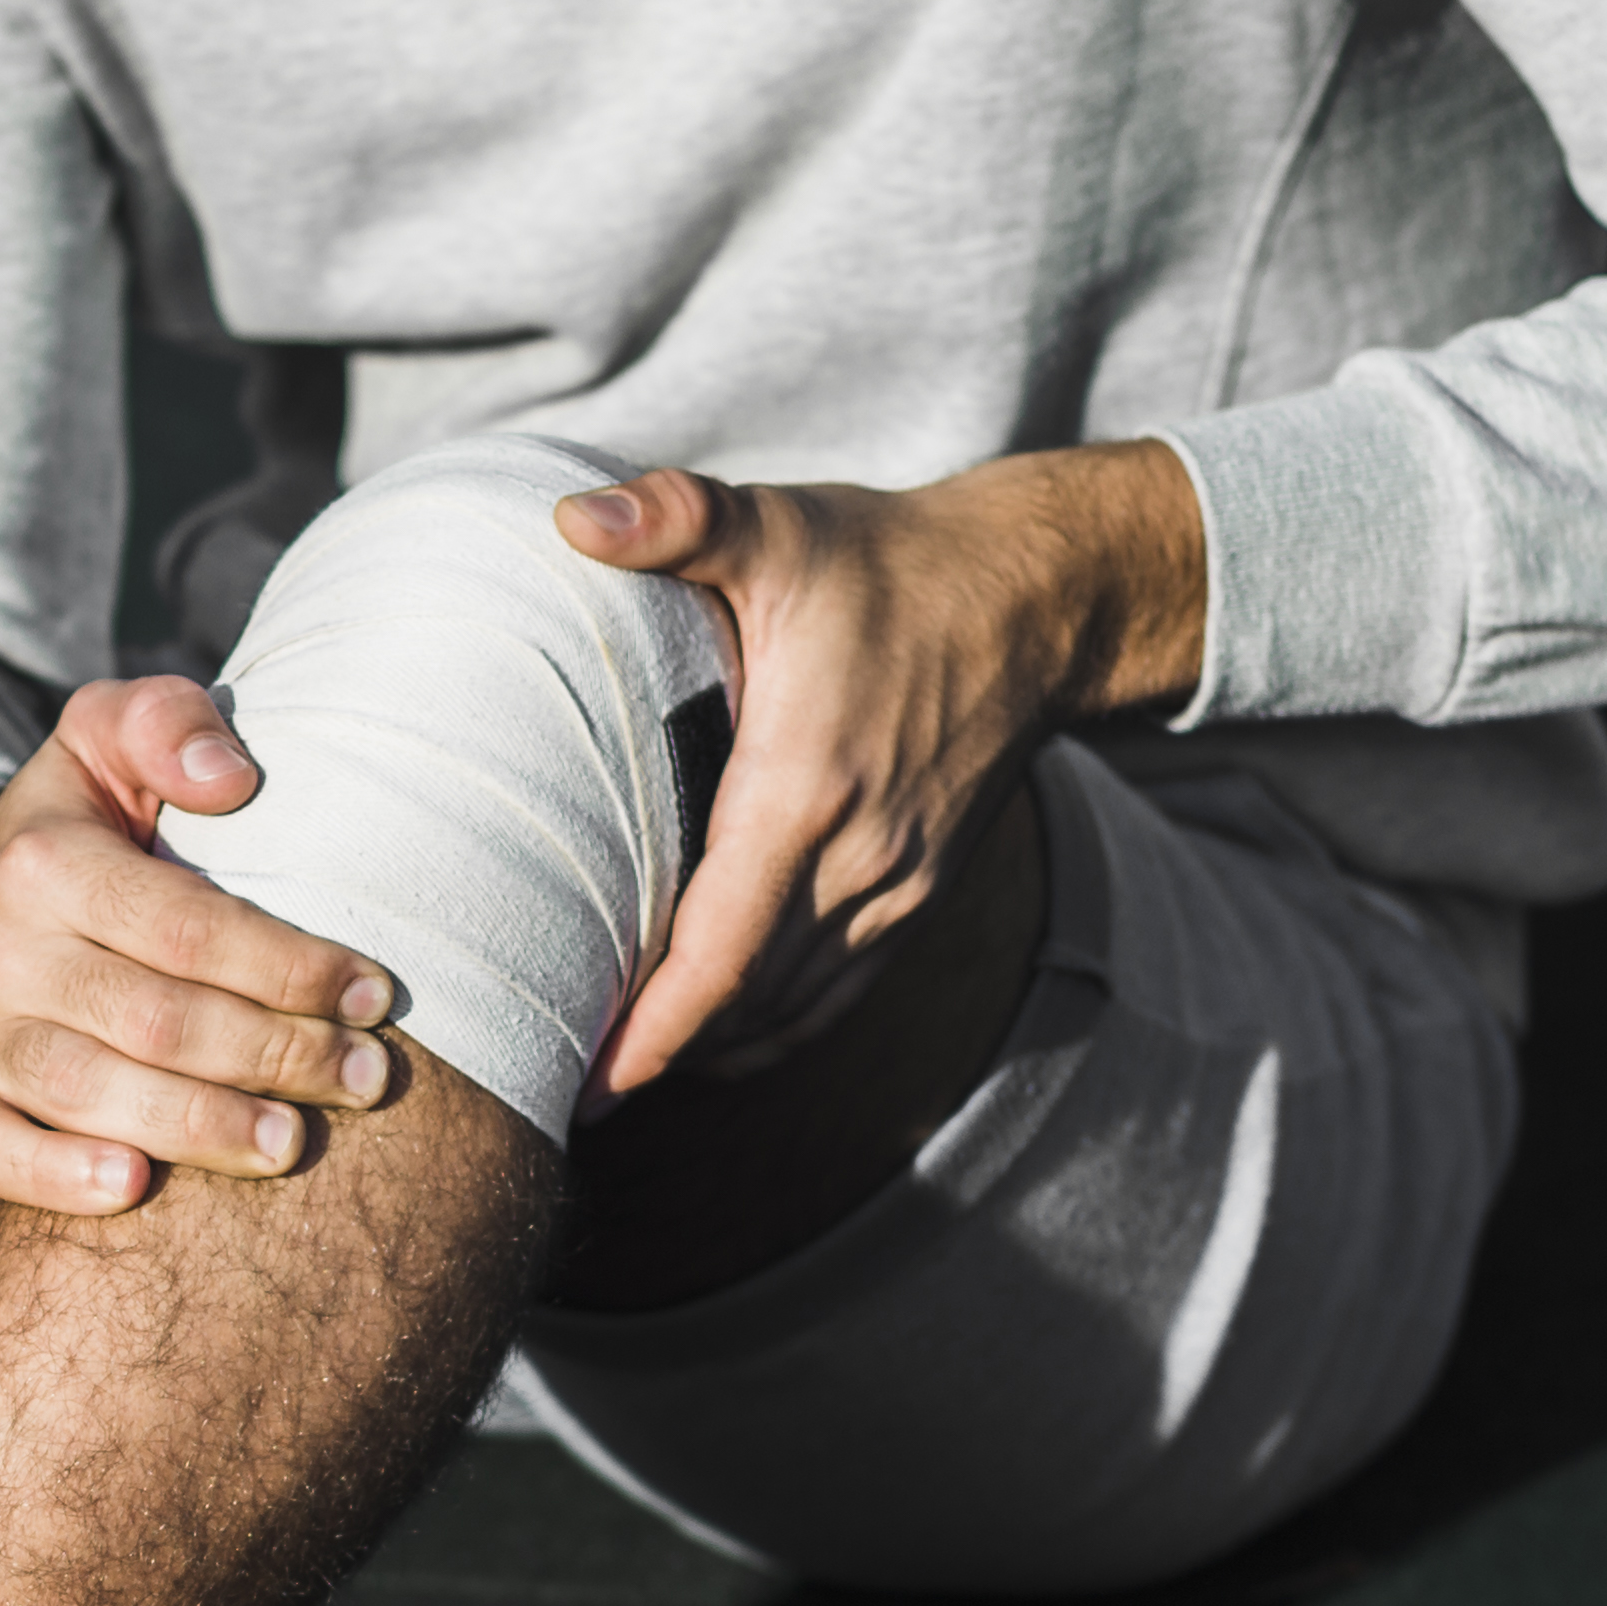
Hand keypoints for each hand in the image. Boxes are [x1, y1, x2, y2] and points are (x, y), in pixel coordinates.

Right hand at [0, 674, 400, 1213]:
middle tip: (365, 1077)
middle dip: (275, 1054)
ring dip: (203, 1126)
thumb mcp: (109, 737)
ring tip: (294, 1142)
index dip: (289, 966)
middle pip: (155, 1020)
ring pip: (91, 1094)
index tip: (372, 993)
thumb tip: (232, 780)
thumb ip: (168, 724)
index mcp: (42, 862)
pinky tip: (134, 1186)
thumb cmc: (80, 828)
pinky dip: (55, 1177)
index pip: (187, 927)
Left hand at [553, 441, 1206, 1095]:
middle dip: (659, 1056)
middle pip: (746, 1002)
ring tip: (624, 1071)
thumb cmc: (892, 563)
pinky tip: (717, 1040)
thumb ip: (677, 519)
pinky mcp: (920, 893)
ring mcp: (897, 886)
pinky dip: (775, 1029)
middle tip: (566, 1088)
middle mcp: (859, 861)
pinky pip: (842, 994)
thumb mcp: (780, 526)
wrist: (1040, 598)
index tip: (591, 1082)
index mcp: (805, 791)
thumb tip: (572, 517)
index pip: (721, 955)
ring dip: (711, 1047)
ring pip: (793, 1009)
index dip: (654, 1032)